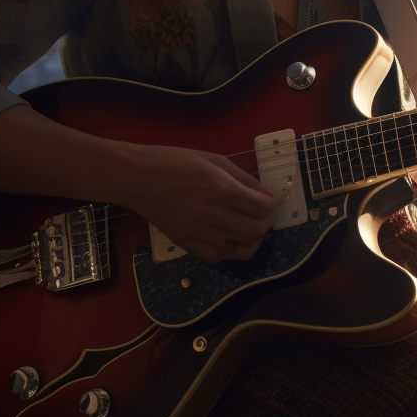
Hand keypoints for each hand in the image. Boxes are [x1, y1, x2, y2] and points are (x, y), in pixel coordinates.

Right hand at [122, 145, 281, 263]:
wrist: (137, 178)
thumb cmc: (175, 161)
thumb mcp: (215, 160)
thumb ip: (244, 178)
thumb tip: (268, 194)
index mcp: (220, 189)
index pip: (262, 206)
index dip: (277, 203)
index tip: (279, 197)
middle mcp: (212, 215)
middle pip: (256, 229)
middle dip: (269, 220)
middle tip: (267, 210)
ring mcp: (199, 233)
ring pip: (242, 247)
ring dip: (254, 237)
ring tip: (253, 224)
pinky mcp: (187, 245)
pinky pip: (220, 257)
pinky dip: (232, 249)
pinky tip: (231, 236)